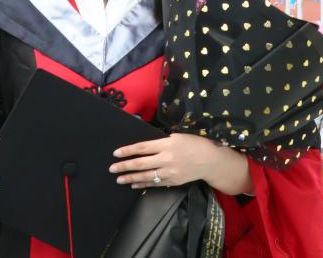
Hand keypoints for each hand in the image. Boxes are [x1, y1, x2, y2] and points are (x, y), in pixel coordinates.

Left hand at [109, 133, 252, 194]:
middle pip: (141, 163)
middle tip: (112, 169)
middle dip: (124, 166)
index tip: (116, 153)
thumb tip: (145, 146)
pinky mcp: (173, 181)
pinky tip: (134, 184)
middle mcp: (166, 159)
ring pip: (146, 176)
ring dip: (130, 178)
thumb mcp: (177, 137)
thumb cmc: (194, 144)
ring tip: (119, 179)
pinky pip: (155, 183)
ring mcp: (170, 172)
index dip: (127, 151)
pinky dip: (143, 184)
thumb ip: (161, 141)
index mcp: (166, 144)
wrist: (210, 161)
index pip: (142, 148)